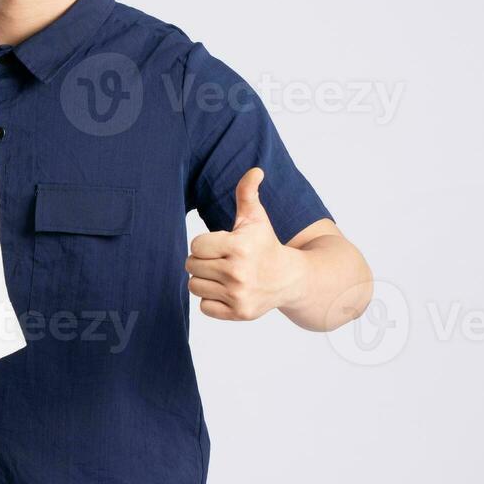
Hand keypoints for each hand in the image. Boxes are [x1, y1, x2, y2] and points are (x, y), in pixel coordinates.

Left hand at [185, 167, 306, 320]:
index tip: (221, 245)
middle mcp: (238, 273)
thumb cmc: (266, 245)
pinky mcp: (238, 313)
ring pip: (194, 286)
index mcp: (239, 247)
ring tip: (223, 275)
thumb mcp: (256, 218)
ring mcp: (238, 295)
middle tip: (221, 260)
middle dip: (203, 261)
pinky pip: (204, 307)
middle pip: (192, 265)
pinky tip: (227, 291)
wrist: (291, 279)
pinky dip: (211, 300)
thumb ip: (248, 193)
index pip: (195, 245)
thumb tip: (255, 170)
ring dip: (204, 280)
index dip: (205, 244)